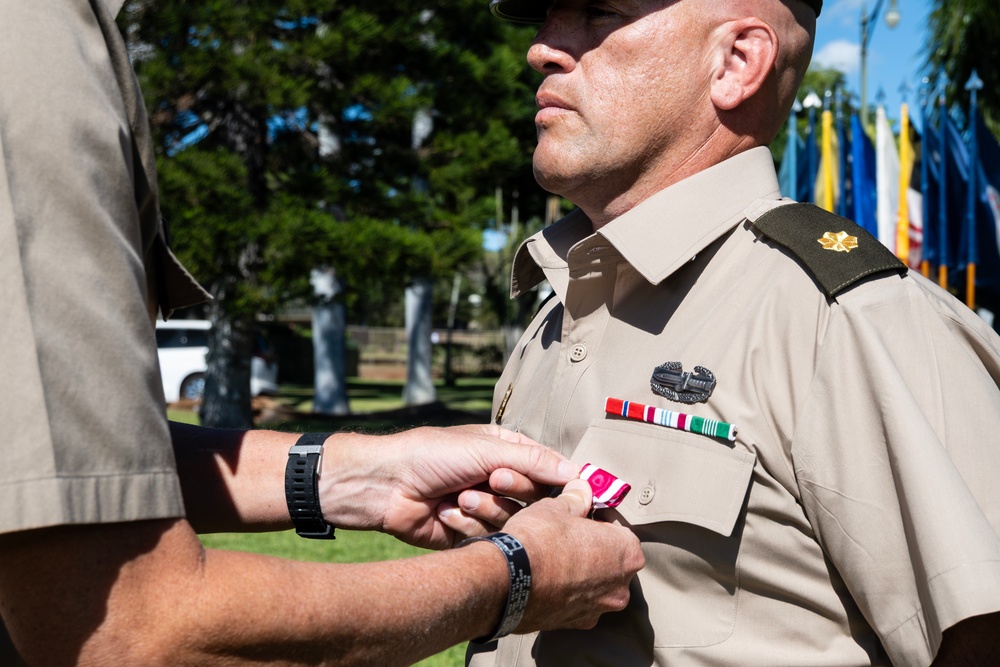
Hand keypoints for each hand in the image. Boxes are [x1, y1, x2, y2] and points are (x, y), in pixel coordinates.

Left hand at [318, 425, 579, 548]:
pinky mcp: (470, 536)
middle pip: (535, 498)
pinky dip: (466, 525)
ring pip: (512, 521)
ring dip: (485, 509)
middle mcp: (500, 481)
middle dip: (513, 490)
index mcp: (506, 451)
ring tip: (459, 496)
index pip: (549, 468)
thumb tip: (577, 473)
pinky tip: (444, 513)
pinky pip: (488, 539)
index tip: (575, 492)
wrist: (384, 485)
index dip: (560, 480)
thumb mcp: (485, 449)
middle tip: (493, 480)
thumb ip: (532, 462)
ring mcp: (486, 509)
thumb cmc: (431, 455)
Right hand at [501, 480, 644, 631]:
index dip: (598, 523)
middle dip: (594, 551)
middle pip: (612, 562)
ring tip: (553, 561)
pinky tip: (547, 581)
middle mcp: (621, 586)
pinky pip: (578, 603)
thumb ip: (576, 499)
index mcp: (626, 552)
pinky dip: (567, 593)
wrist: (507, 582)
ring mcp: (599, 609)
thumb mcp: (556, 508)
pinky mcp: (576, 624)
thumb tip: (582, 489)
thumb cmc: (537, 541)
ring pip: (596, 586)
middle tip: (567, 539)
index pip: (620, 532)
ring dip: (582, 575)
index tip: (581, 520)